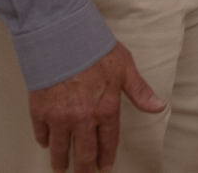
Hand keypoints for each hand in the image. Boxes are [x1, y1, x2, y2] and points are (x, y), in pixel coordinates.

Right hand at [29, 42, 163, 172]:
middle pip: (84, 153)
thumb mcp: (125, 68)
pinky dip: (44, 140)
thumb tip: (158, 107)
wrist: (62, 38)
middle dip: (84, 167)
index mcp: (105, 110)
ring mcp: (59, 117)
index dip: (106, 158)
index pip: (107, 143)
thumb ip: (140, 92)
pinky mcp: (39, 111)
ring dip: (61, 161)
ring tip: (61, 168)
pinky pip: (41, 133)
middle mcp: (82, 119)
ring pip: (60, 149)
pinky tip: (46, 143)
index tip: (104, 168)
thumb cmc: (94, 49)